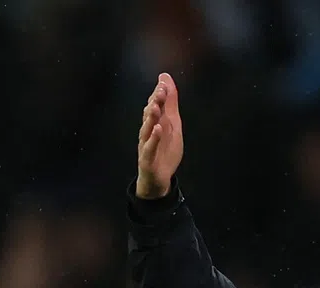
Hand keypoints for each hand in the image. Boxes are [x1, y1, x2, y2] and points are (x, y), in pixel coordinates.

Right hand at [136, 73, 183, 199]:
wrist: (158, 177)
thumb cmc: (164, 149)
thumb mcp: (172, 124)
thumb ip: (170, 103)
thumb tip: (165, 78)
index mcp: (155, 122)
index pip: (155, 105)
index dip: (159, 94)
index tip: (164, 82)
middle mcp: (148, 131)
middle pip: (150, 114)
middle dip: (155, 102)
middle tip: (161, 90)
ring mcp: (146, 144)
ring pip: (147, 129)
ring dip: (151, 117)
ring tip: (156, 106)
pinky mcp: (147, 158)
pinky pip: (150, 147)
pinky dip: (154, 138)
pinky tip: (158, 129)